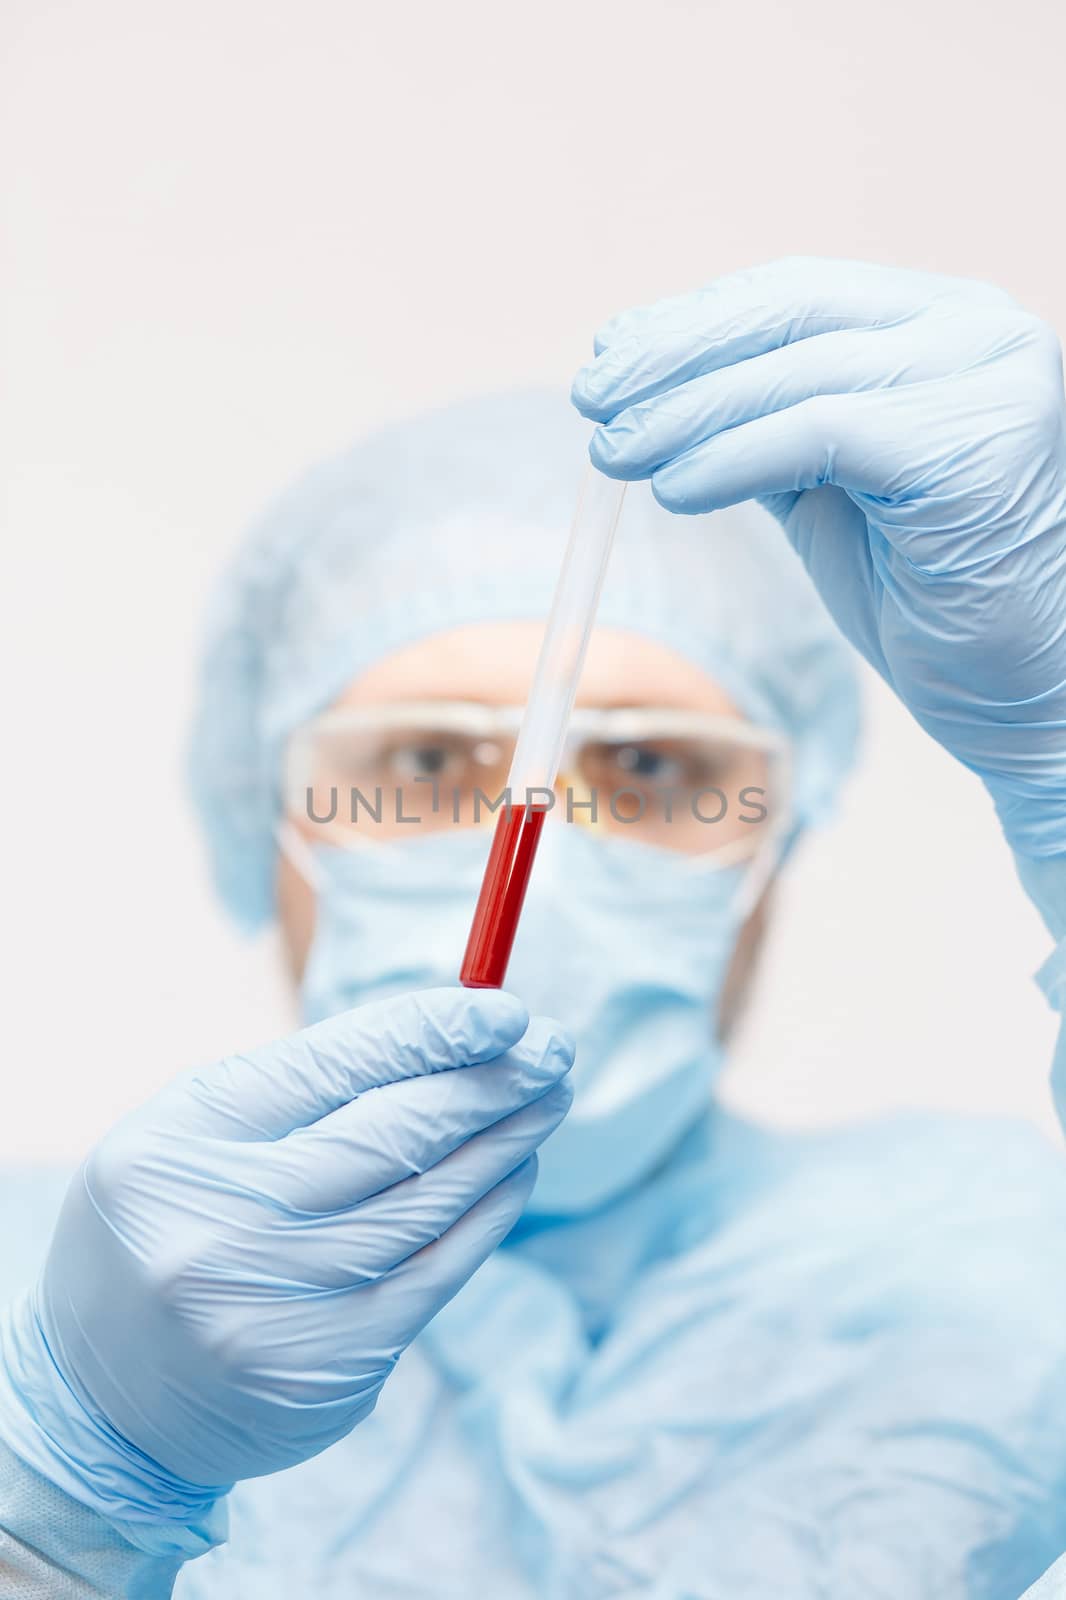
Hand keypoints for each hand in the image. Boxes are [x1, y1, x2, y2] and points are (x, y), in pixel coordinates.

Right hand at [0, 989, 571, 1523]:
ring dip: (504, 1144)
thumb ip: (306, 1084)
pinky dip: (486, 1216)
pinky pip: (434, 1276)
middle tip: (553, 1047)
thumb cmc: (173, 1222)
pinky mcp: (328, 1370)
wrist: (106, 1401)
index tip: (505, 1011)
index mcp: (181, 1146)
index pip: (332, 1068)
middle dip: (488, 1084)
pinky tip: (513, 1173)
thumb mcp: (197, 1132)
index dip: (431, 1033)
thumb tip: (449, 1035)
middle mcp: (222, 1230)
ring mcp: (276, 1311)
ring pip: (427, 1206)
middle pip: (392, 1137)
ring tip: (546, 1099)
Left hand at [572, 258, 1065, 856]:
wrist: (1025, 692)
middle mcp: (975, 331)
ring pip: (795, 373)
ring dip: (685, 414)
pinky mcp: (971, 445)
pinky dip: (731, 458)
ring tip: (613, 452)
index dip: (692, 321)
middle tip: (592, 398)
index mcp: (943, 325)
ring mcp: (983, 379)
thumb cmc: (931, 598)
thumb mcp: (830, 492)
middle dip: (672, 356)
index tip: (611, 357)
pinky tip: (672, 491)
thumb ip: (768, 432)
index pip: (796, 293)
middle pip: (789, 313)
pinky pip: (819, 434)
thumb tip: (655, 398)